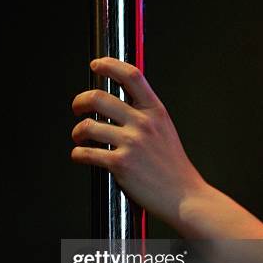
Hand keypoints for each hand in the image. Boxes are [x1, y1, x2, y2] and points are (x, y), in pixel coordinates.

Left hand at [71, 57, 205, 228]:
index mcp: (156, 112)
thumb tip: (119, 108)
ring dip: (77, 132)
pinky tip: (80, 155)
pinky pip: (87, 153)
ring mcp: (131, 143)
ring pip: (88, 126)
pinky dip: (78, 153)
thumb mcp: (165, 132)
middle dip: (80, 101)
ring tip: (79, 138)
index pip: (132, 76)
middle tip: (77, 108)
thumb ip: (146, 118)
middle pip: (99, 97)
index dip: (110, 65)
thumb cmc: (174, 169)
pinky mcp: (120, 164)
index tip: (97, 64)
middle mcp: (143, 123)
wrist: (185, 198)